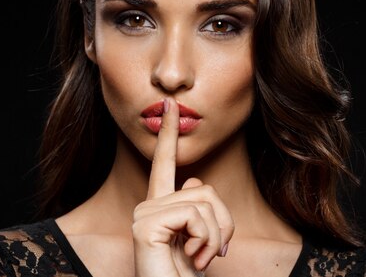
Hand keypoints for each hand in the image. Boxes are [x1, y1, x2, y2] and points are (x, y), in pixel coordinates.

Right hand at [132, 97, 233, 276]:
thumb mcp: (200, 240)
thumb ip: (199, 209)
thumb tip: (193, 182)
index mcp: (161, 208)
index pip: (165, 164)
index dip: (169, 134)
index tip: (169, 105)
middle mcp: (148, 206)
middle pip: (204, 187)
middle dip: (221, 223)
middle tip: (210, 254)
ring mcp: (144, 214)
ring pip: (203, 200)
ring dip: (214, 237)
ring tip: (199, 259)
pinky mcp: (145, 225)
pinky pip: (195, 215)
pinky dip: (205, 240)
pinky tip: (191, 259)